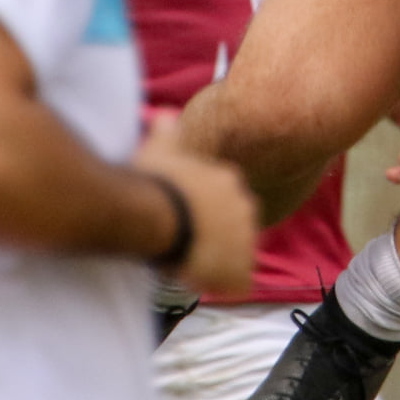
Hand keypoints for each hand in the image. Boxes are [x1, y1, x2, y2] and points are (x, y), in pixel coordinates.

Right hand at [135, 113, 258, 296]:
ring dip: (220, 261)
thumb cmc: (155, 180)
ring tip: (192, 266)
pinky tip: (202, 284)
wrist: (154, 213)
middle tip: (188, 243)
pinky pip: (239, 282)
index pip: (227, 197)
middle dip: (218, 236)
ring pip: (239, 254)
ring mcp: (245, 239)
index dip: (207, 211)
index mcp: (229, 180)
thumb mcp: (159, 147)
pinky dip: (224, 285)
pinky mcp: (238, 269)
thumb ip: (166, 130)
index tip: (188, 216)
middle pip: (237, 225)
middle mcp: (245, 207)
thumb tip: (163, 114)